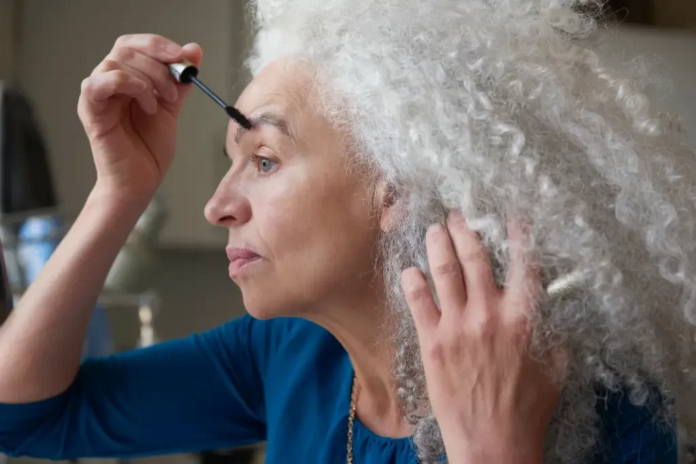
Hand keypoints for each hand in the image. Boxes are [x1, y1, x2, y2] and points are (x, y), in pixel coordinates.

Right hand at [78, 34, 202, 200]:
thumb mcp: (171, 108)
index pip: (134, 44)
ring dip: (147, 78)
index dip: (158, 44)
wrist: (140, 182)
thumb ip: (180, 81)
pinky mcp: (90, 111)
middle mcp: (107, 82)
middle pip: (126, 49)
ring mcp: (97, 95)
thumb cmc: (149, 149)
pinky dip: (126, 84)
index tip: (183, 56)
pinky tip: (145, 104)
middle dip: (158, 64)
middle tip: (174, 90)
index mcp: (125, 78)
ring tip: (159, 104)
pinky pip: (98, 83)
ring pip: (115, 62)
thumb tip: (194, 49)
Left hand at [401, 211, 561, 463]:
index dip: (517, 235)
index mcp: (523, 317)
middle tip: (457, 216)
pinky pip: (418, 301)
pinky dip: (413, 280)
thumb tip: (549, 309)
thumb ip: (552, 331)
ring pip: (444, 271)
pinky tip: (410, 269)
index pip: (523, 263)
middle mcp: (489, 314)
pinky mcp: (432, 342)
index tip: (510, 217)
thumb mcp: (555, 366)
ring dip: (437, 244)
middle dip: (465, 230)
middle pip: (475, 258)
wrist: (493, 440)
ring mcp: (457, 326)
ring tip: (434, 230)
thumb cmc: (527, 407)